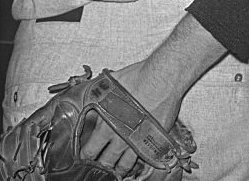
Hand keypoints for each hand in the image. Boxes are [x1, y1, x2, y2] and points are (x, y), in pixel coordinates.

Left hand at [79, 60, 182, 177]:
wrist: (162, 77)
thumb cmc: (138, 77)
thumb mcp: (111, 83)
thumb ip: (100, 93)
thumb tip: (93, 93)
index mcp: (106, 125)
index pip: (90, 151)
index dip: (86, 155)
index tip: (85, 157)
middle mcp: (121, 137)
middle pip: (106, 162)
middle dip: (101, 165)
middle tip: (100, 167)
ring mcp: (138, 141)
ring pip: (126, 164)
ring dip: (120, 168)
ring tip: (117, 170)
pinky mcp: (156, 140)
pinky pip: (146, 158)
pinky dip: (141, 161)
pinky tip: (139, 161)